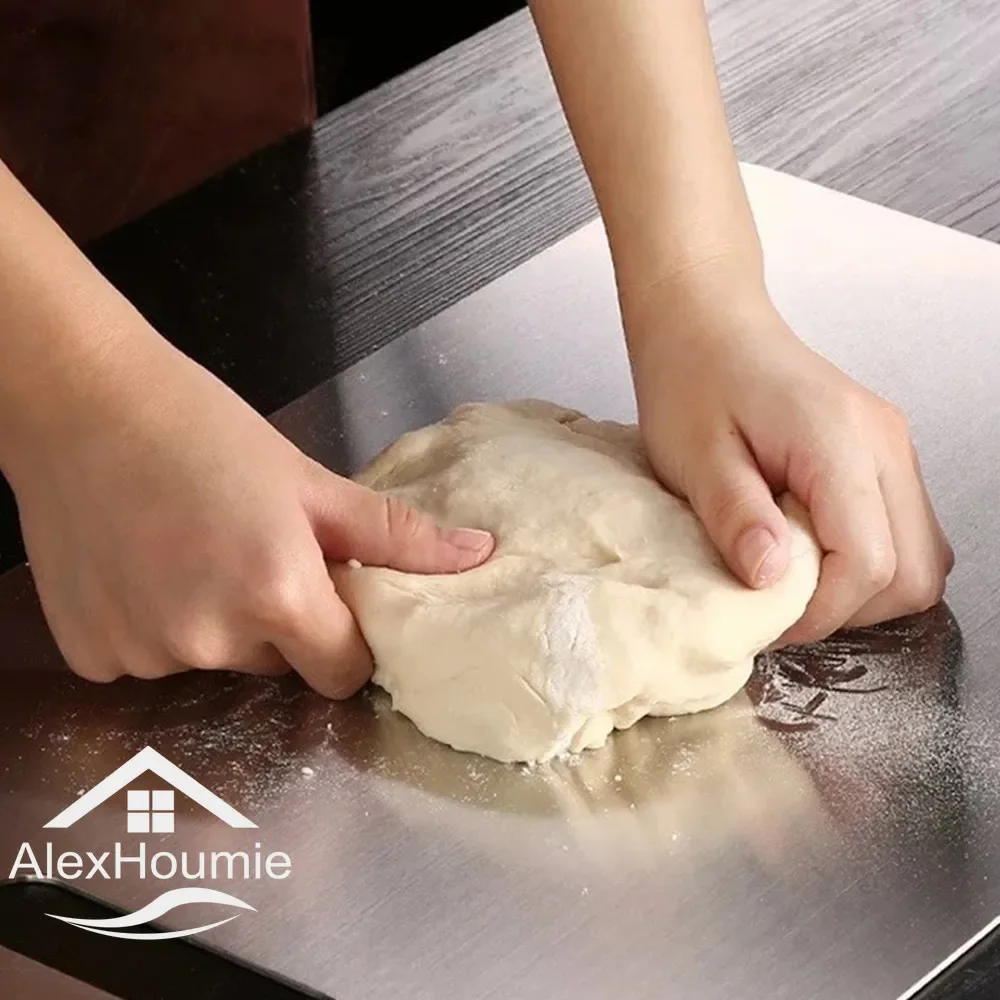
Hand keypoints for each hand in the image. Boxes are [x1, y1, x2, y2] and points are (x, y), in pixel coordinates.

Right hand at [4, 336, 492, 695]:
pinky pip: (147, 658)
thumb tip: (480, 555)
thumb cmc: (205, 431)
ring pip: (211, 660)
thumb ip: (397, 535)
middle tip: (250, 550)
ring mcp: (144, 654)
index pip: (342, 672)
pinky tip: (141, 566)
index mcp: (278, 597)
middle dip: (277, 621)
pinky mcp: (92, 654)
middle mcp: (210, 641)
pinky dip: (152, 624)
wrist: (82, 402)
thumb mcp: (310, 481)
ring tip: (189, 549)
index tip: (328, 594)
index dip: (344, 637)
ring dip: (212, 621)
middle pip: (276, 665)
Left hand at [624, 280, 953, 644]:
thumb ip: (736, 517)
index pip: (869, 561)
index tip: (770, 620)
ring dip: (863, 589)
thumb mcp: (693, 457)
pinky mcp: (884, 456)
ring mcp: (893, 448)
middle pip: (914, 571)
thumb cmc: (692, 380)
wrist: (708, 326)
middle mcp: (884, 443)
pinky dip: (868, 561)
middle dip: (849, 608)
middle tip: (784, 604)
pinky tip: (812, 550)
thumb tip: (771, 581)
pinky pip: (904, 533)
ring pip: (921, 558)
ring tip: (795, 576)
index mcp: (838, 440)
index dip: (822, 610)